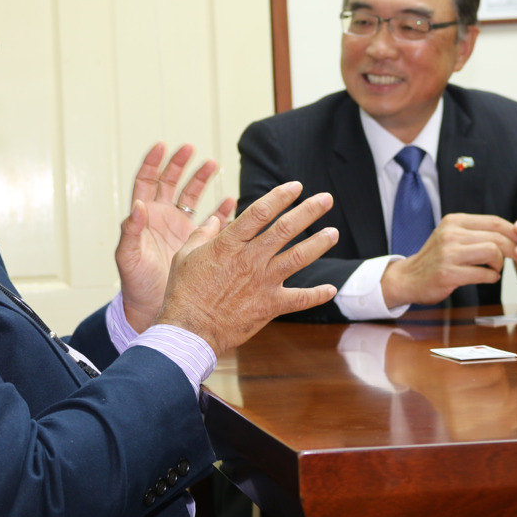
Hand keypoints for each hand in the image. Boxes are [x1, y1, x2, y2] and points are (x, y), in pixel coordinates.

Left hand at [116, 143, 235, 332]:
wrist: (152, 309)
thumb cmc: (135, 284)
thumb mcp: (128, 257)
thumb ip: (131, 231)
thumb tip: (136, 206)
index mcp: (144, 217)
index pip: (146, 181)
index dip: (153, 163)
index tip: (162, 145)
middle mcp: (162, 218)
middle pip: (170, 182)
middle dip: (180, 164)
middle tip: (190, 148)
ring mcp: (180, 228)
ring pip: (192, 196)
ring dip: (201, 180)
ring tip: (213, 164)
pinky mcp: (196, 242)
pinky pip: (210, 221)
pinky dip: (220, 210)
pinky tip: (230, 201)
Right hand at [154, 182, 337, 356]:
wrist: (189, 330)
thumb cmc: (183, 292)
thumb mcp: (186, 255)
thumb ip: (203, 234)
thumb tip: (215, 218)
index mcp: (229, 244)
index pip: (260, 212)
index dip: (280, 196)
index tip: (296, 186)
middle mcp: (251, 259)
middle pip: (285, 229)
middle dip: (308, 212)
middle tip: (326, 199)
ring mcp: (263, 282)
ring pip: (298, 258)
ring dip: (318, 244)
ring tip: (333, 233)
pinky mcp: (270, 306)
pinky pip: (300, 300)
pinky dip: (317, 295)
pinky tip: (332, 289)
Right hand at [380, 213, 516, 306]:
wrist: (408, 278)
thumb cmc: (435, 259)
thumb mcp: (452, 236)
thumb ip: (477, 233)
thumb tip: (514, 235)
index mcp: (454, 221)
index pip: (494, 221)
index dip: (514, 232)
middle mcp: (450, 234)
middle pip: (497, 237)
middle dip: (513, 250)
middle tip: (516, 259)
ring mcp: (448, 254)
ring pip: (493, 252)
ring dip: (500, 264)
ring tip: (495, 269)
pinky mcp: (448, 273)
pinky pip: (484, 274)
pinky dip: (492, 277)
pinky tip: (487, 277)